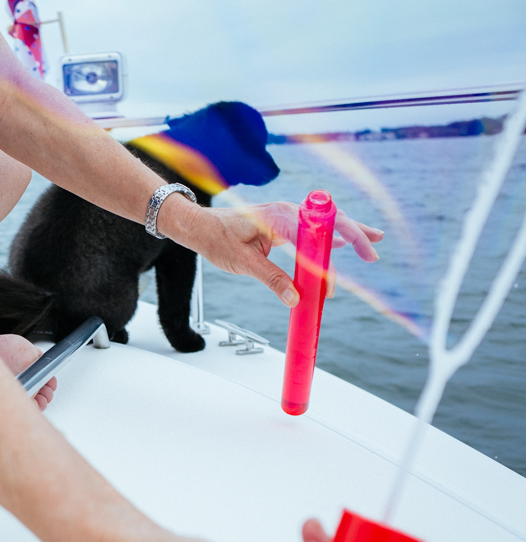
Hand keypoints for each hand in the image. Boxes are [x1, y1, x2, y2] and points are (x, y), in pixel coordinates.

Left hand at [164, 197, 383, 306]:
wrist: (199, 225)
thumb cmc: (216, 238)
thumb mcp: (242, 263)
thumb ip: (271, 279)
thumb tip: (296, 298)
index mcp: (277, 218)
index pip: (313, 236)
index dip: (327, 260)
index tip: (333, 284)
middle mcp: (285, 212)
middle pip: (329, 221)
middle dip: (355, 234)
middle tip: (374, 252)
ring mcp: (286, 215)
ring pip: (325, 222)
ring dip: (349, 232)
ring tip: (372, 243)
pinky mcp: (283, 222)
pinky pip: (313, 227)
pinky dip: (332, 235)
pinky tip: (345, 244)